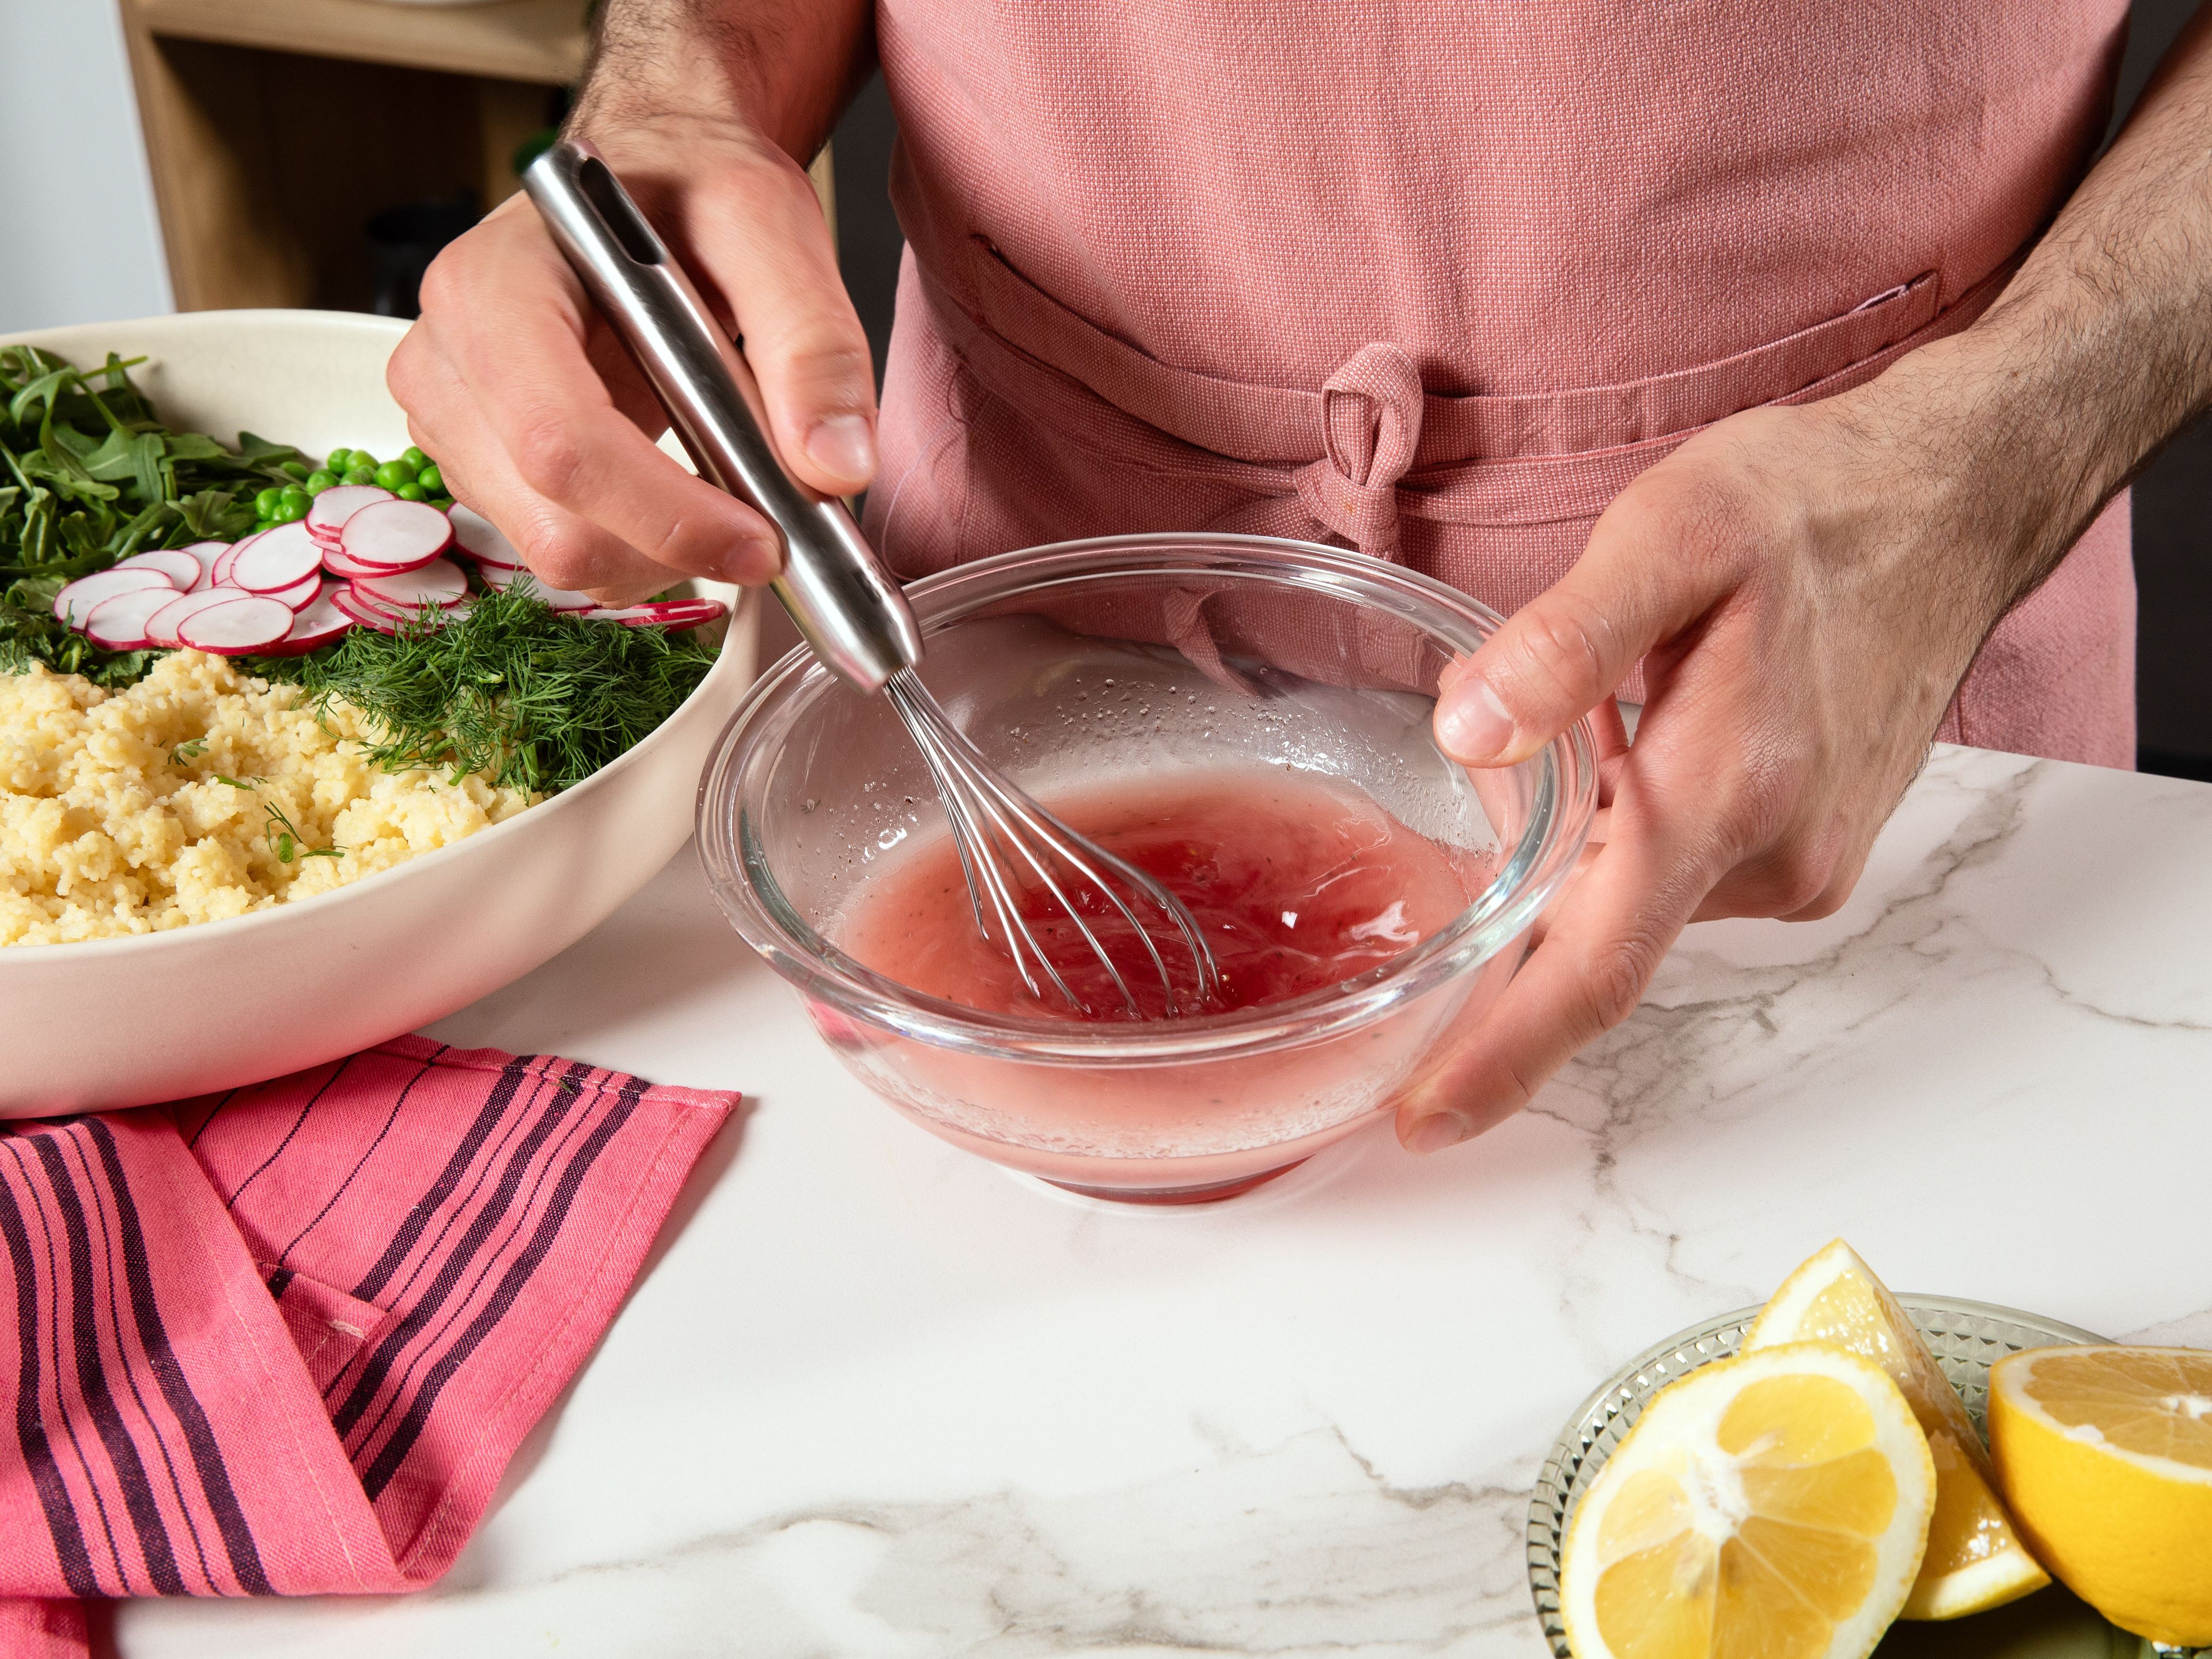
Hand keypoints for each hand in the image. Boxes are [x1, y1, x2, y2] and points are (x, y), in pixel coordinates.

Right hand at [388, 112, 872, 600]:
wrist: (652, 173)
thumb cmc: (689, 184)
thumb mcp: (770, 225)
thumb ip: (812, 343)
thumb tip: (835, 468)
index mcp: (496, 288)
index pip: (561, 443)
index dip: (667, 515)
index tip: (765, 540)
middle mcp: (452, 360)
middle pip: (555, 523)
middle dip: (676, 549)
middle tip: (771, 531)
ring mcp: (454, 420)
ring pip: (560, 553)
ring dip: (662, 554)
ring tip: (728, 497)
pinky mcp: (482, 462)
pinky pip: (565, 547)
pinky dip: (641, 548)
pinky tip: (684, 496)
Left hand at [1398, 376, 2035, 1152]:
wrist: (1952, 500)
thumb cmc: (1814, 506)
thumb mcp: (1674, 532)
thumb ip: (1564, 643)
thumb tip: (1469, 730)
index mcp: (1727, 796)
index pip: (1593, 970)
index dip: (1500, 1058)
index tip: (1422, 1123)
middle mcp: (1771, 861)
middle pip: (1593, 930)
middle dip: (1515, 890)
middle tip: (1486, 774)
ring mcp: (1798, 866)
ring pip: (1633, 894)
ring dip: (1579, 842)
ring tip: (1593, 717)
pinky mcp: (1808, 851)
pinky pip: (1680, 870)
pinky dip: (1632, 828)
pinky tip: (1639, 736)